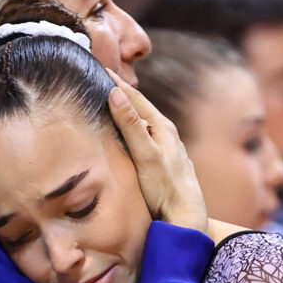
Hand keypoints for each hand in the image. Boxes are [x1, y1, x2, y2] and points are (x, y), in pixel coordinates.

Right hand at [107, 72, 207, 233]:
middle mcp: (166, 133)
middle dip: (119, 91)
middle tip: (99, 76)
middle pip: (138, 107)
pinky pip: (144, 137)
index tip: (97, 65)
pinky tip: (125, 133)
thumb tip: (116, 93)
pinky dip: (131, 129)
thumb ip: (131, 126)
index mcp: (161, 127)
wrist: (184, 217)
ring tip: (108, 100)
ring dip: (125, 110)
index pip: (134, 97)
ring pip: (142, 122)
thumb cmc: (165, 189)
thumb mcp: (146, 156)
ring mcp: (166, 147)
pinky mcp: (162, 160)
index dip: (115, 81)